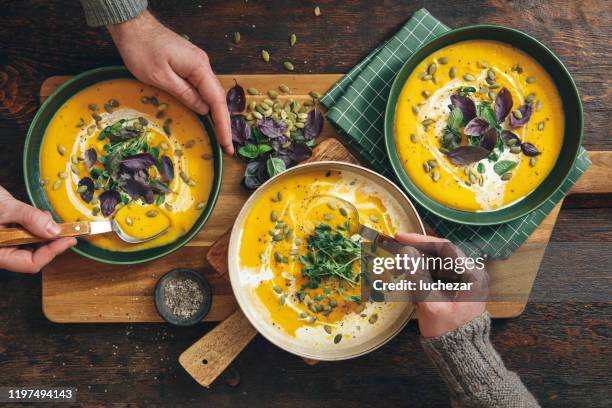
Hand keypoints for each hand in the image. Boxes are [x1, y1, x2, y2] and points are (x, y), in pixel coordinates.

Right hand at [0, 186, 75, 272]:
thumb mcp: (4, 208)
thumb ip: (29, 218)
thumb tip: (54, 230)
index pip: (30, 263)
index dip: (52, 253)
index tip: (69, 239)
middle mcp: (1, 252)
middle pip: (32, 257)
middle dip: (51, 244)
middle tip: (68, 230)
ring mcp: (3, 244)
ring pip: (30, 247)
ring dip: (44, 235)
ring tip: (50, 220)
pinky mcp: (6, 235)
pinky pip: (24, 237)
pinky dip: (36, 228)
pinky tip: (39, 218)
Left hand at [107, 10, 232, 154]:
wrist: (132, 25)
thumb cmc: (141, 49)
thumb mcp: (161, 77)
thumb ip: (184, 94)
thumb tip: (203, 110)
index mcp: (199, 68)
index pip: (217, 101)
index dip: (223, 125)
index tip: (228, 145)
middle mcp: (203, 65)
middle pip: (218, 98)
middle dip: (223, 123)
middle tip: (226, 146)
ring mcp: (196, 64)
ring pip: (210, 93)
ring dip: (215, 115)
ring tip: (219, 135)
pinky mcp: (188, 64)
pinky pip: (201, 87)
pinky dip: (205, 104)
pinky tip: (205, 116)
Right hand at [395, 232, 487, 337]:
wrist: (461, 354)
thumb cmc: (449, 331)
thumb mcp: (430, 304)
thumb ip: (418, 277)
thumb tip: (406, 254)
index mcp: (471, 274)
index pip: (444, 247)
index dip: (420, 240)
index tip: (400, 238)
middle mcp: (470, 273)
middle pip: (439, 254)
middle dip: (415, 254)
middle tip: (394, 255)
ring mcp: (464, 281)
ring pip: (436, 264)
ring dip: (416, 265)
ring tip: (397, 270)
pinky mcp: (455, 289)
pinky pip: (436, 275)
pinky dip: (421, 276)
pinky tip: (408, 281)